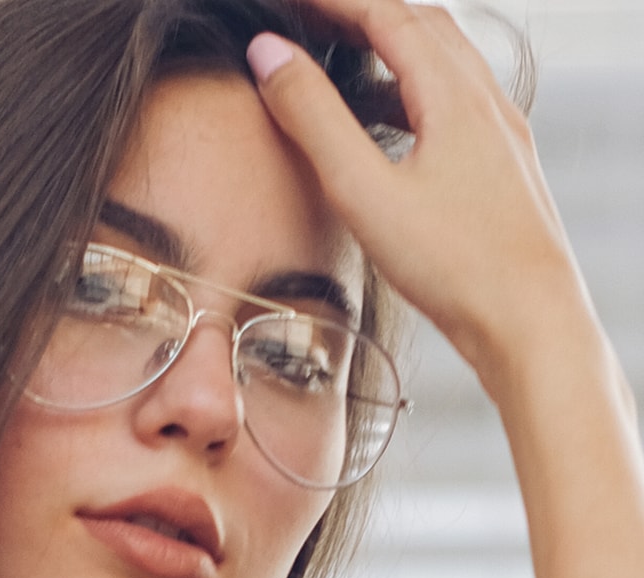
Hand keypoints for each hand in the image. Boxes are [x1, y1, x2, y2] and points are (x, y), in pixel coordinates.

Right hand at [247, 0, 591, 385]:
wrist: (530, 322)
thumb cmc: (453, 265)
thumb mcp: (365, 191)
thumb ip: (314, 118)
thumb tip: (269, 54)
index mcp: (453, 92)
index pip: (385, 13)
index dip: (331, 0)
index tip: (288, 0)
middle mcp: (486, 100)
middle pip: (422, 25)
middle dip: (363, 13)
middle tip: (312, 19)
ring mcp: (502, 134)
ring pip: (445, 64)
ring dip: (393, 51)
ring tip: (345, 63)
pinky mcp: (505, 169)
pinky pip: (459, 106)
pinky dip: (416, 94)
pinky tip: (393, 128)